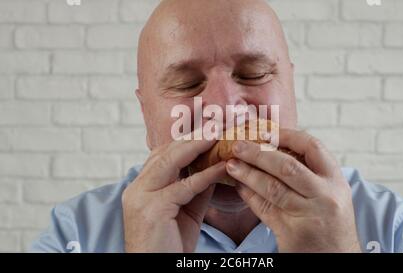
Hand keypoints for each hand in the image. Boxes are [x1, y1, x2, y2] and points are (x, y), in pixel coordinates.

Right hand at [122, 137, 226, 252]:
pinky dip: (205, 175)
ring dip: (197, 147)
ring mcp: (141, 197)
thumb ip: (195, 188)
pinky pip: (184, 186)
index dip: (186, 141)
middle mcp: (136, 188)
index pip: (162, 155)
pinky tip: (221, 167)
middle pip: (165, 153)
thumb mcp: (185, 211)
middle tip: (216, 126)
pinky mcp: (152, 208)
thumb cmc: (169, 245)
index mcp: (141, 187)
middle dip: (192, 137)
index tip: (209, 131)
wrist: (156, 270)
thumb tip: (214, 167)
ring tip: (218, 136)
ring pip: (170, 162)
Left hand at [226, 129, 360, 251]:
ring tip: (231, 165)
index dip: (287, 135)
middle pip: (287, 167)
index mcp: (336, 181)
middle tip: (238, 145)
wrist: (338, 259)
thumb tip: (271, 149)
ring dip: (248, 174)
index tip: (266, 130)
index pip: (312, 147)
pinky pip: (265, 210)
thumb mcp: (330, 195)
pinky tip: (238, 188)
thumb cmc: (331, 225)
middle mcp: (325, 196)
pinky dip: (249, 197)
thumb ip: (309, 175)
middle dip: (258, 153)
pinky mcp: (293, 233)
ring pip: (273, 188)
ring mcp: (309, 216)